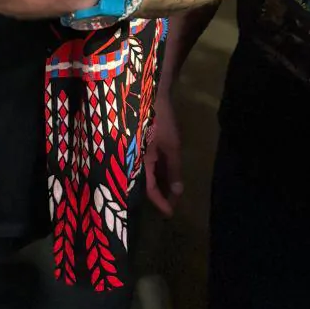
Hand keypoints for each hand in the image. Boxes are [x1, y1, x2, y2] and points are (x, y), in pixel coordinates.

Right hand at [145, 91, 183, 216]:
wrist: (149, 94)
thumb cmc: (160, 121)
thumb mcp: (171, 147)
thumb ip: (173, 169)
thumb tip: (177, 191)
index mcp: (139, 161)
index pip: (149, 189)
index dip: (160, 202)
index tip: (170, 214)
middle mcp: (133, 159)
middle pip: (145, 183)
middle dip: (159, 195)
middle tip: (171, 205)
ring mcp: (135, 150)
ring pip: (145, 173)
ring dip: (157, 183)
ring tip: (169, 192)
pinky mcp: (138, 143)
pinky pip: (146, 163)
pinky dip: (155, 171)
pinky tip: (163, 173)